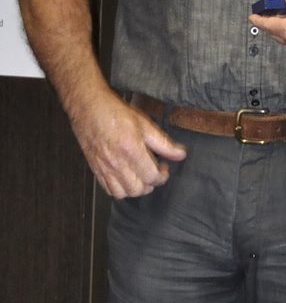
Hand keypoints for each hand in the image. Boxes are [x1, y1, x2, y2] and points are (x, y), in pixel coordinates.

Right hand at [71, 90, 186, 198]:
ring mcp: (104, 168)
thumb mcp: (145, 124)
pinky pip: (108, 189)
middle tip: (153, 171)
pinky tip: (125, 177)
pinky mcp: (95, 169)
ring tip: (140, 177)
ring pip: (122, 193)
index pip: (151, 177)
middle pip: (137, 190)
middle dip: (150, 184)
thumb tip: (180, 154)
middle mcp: (116, 163)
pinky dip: (119, 189)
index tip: (164, 167)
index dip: (162, 176)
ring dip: (134, 189)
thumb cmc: (116, 113)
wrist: (89, 108)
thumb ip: (163, 143)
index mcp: (131, 150)